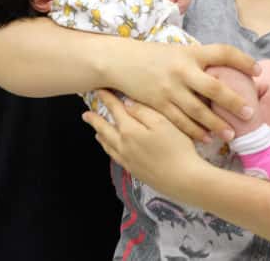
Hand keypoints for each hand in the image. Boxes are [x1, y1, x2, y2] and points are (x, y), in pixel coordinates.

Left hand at [84, 90, 206, 193]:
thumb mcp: (163, 122)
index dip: (107, 99)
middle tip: (86, 114)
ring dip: (100, 135)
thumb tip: (127, 104)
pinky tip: (111, 149)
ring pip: (108, 145)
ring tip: (95, 130)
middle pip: (105, 129)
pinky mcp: (134, 171)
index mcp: (130, 130)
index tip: (99, 90)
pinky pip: (115, 157)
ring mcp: (127, 159)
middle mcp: (123, 145)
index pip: (115, 110)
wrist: (184, 179)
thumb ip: (143, 111)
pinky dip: (109, 149)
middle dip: (95, 120)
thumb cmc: (177, 147)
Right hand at [104, 41, 258, 141]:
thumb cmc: (153, 56)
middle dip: (234, 102)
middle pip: (214, 88)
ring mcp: (170, 88)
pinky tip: (206, 138)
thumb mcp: (177, 51)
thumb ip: (198, 61)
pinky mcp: (158, 103)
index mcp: (190, 53)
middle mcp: (182, 70)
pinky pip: (180, 121)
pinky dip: (194, 131)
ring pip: (198, 111)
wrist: (120, 61)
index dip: (243, 60)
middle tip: (250, 114)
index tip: (257, 71)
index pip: (223, 52)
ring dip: (216, 124)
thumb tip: (224, 72)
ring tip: (231, 134)